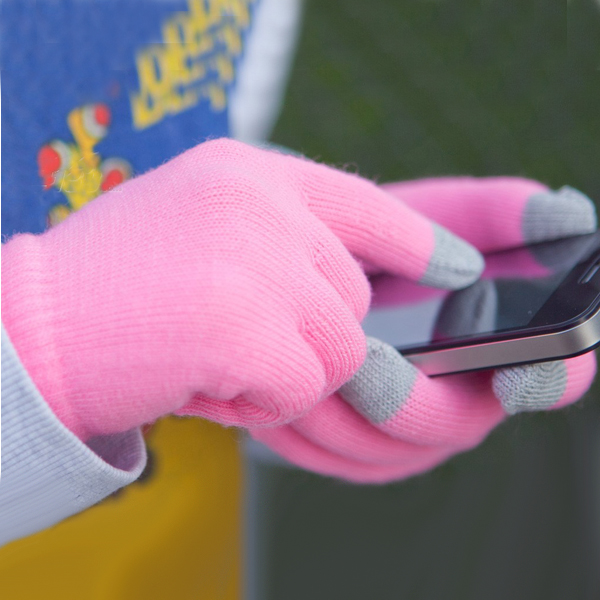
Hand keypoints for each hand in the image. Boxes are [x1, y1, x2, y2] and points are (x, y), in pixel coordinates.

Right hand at [1, 139, 482, 439]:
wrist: (35, 326)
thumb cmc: (116, 284)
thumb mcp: (201, 229)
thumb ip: (278, 244)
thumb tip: (349, 289)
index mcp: (249, 173)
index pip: (363, 204)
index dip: (417, 240)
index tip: (459, 266)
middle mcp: (261, 204)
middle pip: (351, 295)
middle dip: (306, 331)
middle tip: (228, 332)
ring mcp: (258, 260)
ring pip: (339, 349)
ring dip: (282, 369)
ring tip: (209, 352)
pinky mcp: (247, 324)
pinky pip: (301, 387)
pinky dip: (257, 400)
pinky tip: (200, 376)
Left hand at [251, 177, 597, 481]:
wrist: (309, 270)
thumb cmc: (381, 242)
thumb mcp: (434, 217)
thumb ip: (496, 214)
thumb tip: (571, 214)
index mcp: (497, 347)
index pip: (553, 374)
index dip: (551, 377)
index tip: (519, 372)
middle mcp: (459, 398)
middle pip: (453, 424)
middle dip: (408, 398)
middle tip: (367, 360)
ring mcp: (407, 431)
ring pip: (388, 449)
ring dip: (349, 414)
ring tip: (312, 367)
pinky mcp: (355, 448)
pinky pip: (339, 459)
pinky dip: (313, 431)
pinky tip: (289, 394)